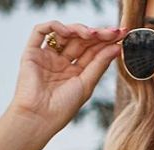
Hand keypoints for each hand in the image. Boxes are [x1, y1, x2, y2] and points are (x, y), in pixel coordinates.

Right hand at [9, 19, 124, 134]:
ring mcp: (46, 56)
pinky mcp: (32, 53)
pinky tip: (68, 31)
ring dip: (79, 29)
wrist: (38, 118)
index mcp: (74, 73)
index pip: (91, 51)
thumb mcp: (86, 84)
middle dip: (97, 34)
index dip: (106, 42)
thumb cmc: (62, 108)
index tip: (121, 35)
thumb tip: (117, 47)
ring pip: (63, 33)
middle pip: (80, 40)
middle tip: (112, 32)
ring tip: (92, 34)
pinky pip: (41, 31)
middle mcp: (60, 63)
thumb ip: (100, 64)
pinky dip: (55, 26)